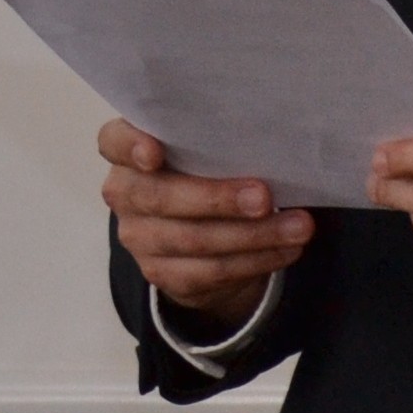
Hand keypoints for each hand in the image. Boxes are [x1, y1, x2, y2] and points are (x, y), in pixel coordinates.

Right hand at [98, 118, 311, 327]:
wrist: (194, 232)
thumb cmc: (203, 170)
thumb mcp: (201, 149)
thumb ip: (214, 141)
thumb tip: (269, 139)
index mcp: (125, 151)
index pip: (113, 141)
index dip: (131, 146)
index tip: (155, 152)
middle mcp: (123, 193)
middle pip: (161, 197)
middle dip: (217, 198)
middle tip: (264, 197)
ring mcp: (138, 237)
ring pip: (194, 239)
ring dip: (253, 235)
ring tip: (299, 227)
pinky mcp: (161, 274)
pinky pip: (211, 271)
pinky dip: (255, 260)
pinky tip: (286, 249)